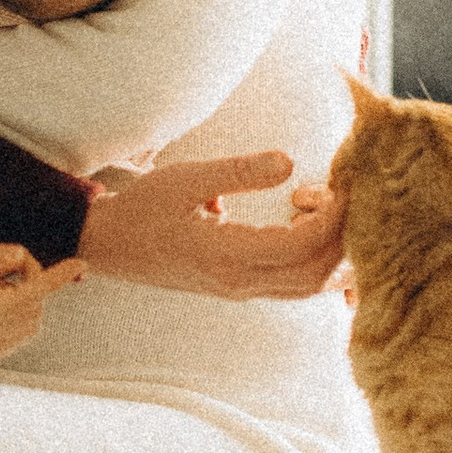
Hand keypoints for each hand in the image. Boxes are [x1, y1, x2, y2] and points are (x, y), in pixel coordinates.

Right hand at [0, 238, 87, 370]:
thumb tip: (21, 255)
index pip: (24, 298)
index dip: (53, 278)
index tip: (79, 263)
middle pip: (31, 309)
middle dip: (30, 281)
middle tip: (1, 262)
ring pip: (28, 325)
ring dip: (20, 298)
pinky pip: (15, 336)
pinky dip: (11, 314)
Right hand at [75, 152, 351, 302]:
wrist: (110, 246)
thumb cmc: (144, 209)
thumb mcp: (186, 179)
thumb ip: (239, 171)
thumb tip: (289, 161)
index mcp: (226, 255)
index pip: (300, 246)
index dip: (332, 217)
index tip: (341, 185)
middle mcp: (239, 282)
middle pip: (315, 275)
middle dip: (341, 237)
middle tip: (340, 194)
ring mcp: (241, 290)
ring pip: (308, 287)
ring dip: (330, 253)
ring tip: (325, 209)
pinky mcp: (240, 288)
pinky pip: (293, 285)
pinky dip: (315, 262)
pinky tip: (306, 226)